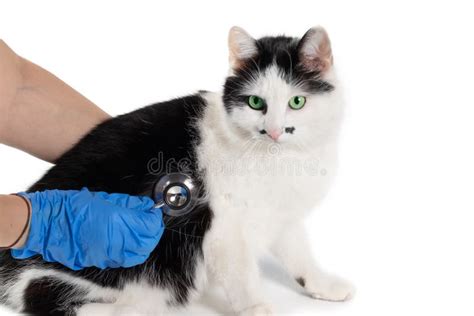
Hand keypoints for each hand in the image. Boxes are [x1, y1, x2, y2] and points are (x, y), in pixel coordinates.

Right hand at [11, 188, 163, 269]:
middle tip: (150, 221)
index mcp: (118, 222)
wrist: (49, 224)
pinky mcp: (101, 261)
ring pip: (139, 254)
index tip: (153, 212)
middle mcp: (116, 241)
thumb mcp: (105, 199)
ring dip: (145, 243)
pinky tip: (129, 241)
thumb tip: (146, 206)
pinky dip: (133, 251)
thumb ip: (130, 204)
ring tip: (141, 231)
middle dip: (154, 231)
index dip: (155, 219)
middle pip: (148, 242)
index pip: (149, 226)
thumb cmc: (74, 207)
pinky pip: (125, 259)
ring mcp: (109, 254)